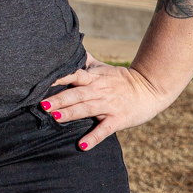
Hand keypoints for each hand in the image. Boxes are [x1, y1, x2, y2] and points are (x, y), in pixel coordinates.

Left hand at [44, 55, 171, 150]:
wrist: (152, 88)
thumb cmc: (122, 79)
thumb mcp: (103, 67)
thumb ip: (85, 61)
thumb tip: (70, 47)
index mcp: (93, 78)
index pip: (73, 75)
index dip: (59, 78)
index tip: (41, 81)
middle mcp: (99, 90)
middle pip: (76, 94)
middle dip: (58, 99)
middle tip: (41, 104)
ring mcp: (109, 105)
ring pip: (86, 109)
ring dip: (70, 114)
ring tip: (54, 118)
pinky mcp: (119, 119)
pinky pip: (105, 129)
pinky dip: (93, 137)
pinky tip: (82, 145)